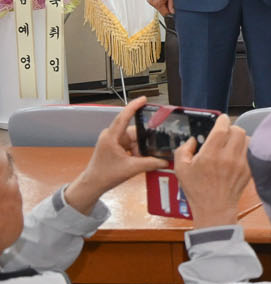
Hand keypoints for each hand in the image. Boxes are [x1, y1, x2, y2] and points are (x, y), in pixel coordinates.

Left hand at [62, 97, 158, 214]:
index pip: (124, 116)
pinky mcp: (114, 146)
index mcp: (111, 137)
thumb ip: (151, 163)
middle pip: (134, 132)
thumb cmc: (104, 175)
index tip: (144, 99)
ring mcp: (112, 141)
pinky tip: (137, 160)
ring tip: (139, 160)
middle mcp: (111, 136)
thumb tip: (165, 161)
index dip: (134, 106)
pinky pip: (130, 144)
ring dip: (139, 149)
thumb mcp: (132, 168)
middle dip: (143, 142)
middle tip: (150, 152)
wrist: (93, 184)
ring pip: (133, 139)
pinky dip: (136, 151)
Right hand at [147, 0, 174, 16]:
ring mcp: (149, 1)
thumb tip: (173, 12)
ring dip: (161, 4)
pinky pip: (154, 3)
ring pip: (158, 7)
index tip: (172, 8)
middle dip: (165, 7)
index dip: (169, 11)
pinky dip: (158, 1)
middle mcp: (152, 2)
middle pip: (161, 10)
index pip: (164, 14)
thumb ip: (172, 5)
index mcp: (158, 3)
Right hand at [171, 113, 251, 227]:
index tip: (220, 119)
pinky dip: (246, 148)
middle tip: (224, 133)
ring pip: (247, 139)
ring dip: (239, 138)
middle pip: (237, 131)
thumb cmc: (198, 190)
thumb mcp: (180, 169)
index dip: (222, 120)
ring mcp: (241, 163)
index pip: (222, 129)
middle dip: (230, 129)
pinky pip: (252, 150)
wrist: (215, 208)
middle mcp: (228, 157)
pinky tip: (238, 152)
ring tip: (231, 143)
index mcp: (211, 155)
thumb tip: (192, 140)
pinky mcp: (249, 169)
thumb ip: (183, 150)